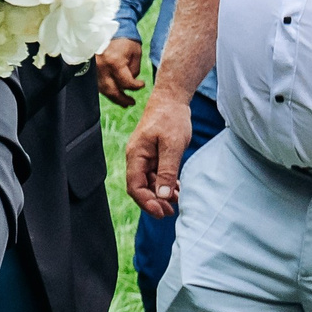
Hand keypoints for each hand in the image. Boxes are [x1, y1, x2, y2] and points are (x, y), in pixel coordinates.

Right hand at [96, 37, 144, 105]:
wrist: (111, 27)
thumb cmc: (125, 40)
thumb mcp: (136, 53)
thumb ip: (134, 70)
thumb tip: (131, 81)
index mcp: (115, 62)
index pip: (126, 83)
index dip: (136, 86)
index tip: (142, 84)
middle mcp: (102, 68)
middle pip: (112, 91)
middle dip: (123, 99)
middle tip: (132, 103)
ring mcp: (94, 69)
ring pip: (103, 90)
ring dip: (114, 97)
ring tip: (124, 102)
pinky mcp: (90, 69)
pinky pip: (98, 84)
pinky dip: (106, 90)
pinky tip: (113, 93)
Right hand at [125, 89, 192, 217]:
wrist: (172, 99)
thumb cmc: (171, 118)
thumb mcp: (172, 145)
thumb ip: (167, 170)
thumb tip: (162, 195)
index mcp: (136, 155)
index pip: (135, 186)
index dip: (147, 202)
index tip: (162, 212)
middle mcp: (137, 158)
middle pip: (140, 188)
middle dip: (154, 202)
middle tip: (171, 212)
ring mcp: (144, 157)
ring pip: (149, 183)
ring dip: (161, 194)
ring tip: (177, 201)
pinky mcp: (153, 155)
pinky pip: (156, 175)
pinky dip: (165, 184)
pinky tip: (176, 189)